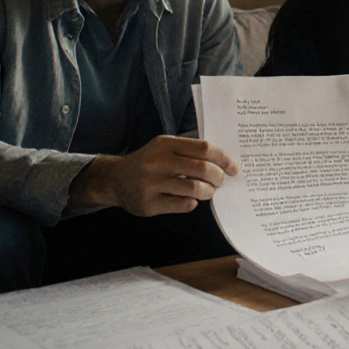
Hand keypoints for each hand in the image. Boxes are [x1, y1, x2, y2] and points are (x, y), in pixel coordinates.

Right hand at [69, 135, 237, 216]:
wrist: (115, 179)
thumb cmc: (148, 162)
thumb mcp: (164, 146)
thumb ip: (189, 147)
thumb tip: (223, 154)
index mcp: (165, 144)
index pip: (204, 148)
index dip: (223, 158)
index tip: (233, 167)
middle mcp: (157, 162)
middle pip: (202, 169)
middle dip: (218, 177)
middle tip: (221, 182)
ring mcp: (151, 184)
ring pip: (194, 189)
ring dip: (208, 192)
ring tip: (208, 191)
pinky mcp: (148, 205)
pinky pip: (182, 205)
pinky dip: (193, 203)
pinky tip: (190, 199)